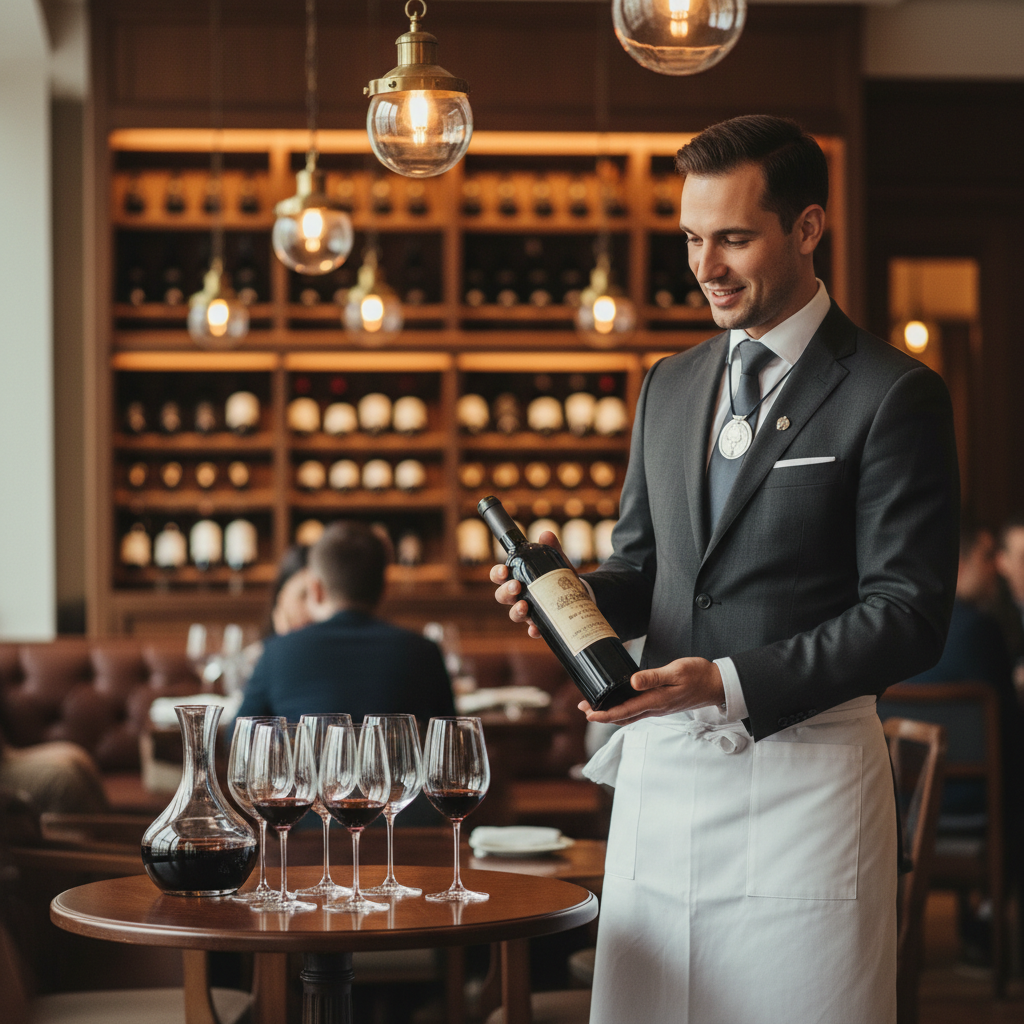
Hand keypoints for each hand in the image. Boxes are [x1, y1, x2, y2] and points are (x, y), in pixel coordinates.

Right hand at [489, 530, 569, 639]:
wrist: (577, 593)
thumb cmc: (558, 575)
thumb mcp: (556, 561)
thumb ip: (551, 548)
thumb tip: (547, 535)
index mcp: (517, 578)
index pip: (499, 576)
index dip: (497, 574)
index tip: (504, 571)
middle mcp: (518, 596)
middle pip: (502, 596)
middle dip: (506, 591)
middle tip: (516, 586)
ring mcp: (528, 611)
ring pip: (514, 614)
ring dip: (516, 611)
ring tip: (524, 606)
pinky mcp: (540, 623)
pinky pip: (533, 630)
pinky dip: (533, 630)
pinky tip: (535, 629)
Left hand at [579, 657, 724, 724]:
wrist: (716, 684)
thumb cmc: (698, 675)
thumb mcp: (676, 671)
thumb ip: (654, 677)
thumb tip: (633, 682)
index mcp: (657, 701)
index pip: (625, 711)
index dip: (605, 714)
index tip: (589, 714)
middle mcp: (655, 708)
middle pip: (623, 717)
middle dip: (603, 715)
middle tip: (583, 709)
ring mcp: (658, 708)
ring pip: (630, 715)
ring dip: (611, 713)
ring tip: (594, 707)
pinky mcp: (661, 704)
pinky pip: (638, 711)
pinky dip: (624, 709)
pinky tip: (618, 703)